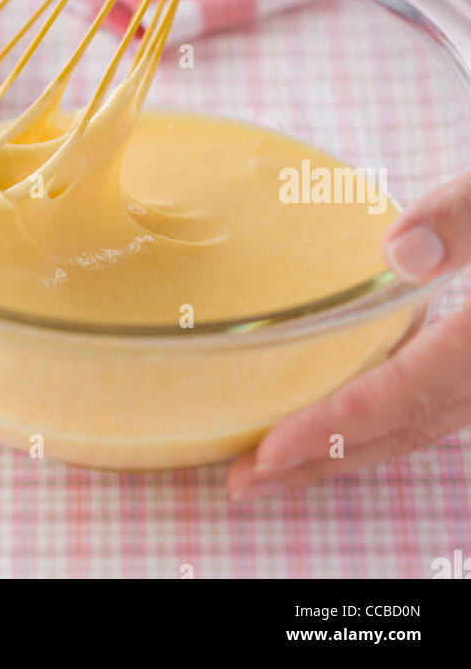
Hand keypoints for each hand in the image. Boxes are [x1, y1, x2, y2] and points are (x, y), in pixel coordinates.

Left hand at [228, 171, 470, 496]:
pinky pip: (441, 404)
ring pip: (424, 426)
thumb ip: (461, 217)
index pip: (405, 393)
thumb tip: (397, 254)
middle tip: (247, 480)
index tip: (267, 452)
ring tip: (278, 461)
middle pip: (406, 430)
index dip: (334, 427)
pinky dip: (389, 419)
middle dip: (323, 460)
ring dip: (350, 447)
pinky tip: (347, 407)